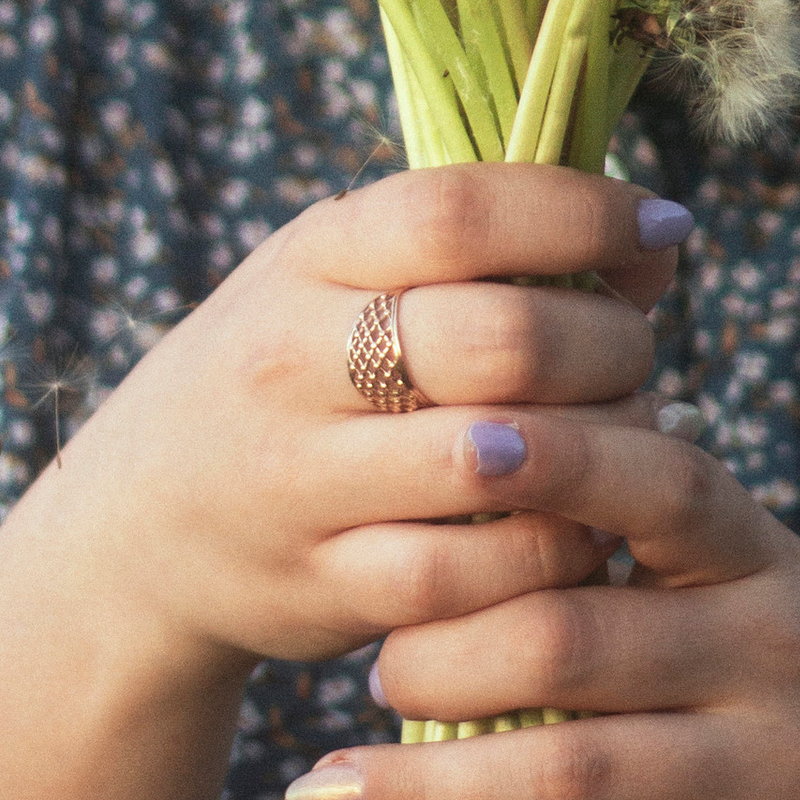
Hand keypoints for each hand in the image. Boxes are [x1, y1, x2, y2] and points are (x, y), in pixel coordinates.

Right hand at [4, 165, 692, 699]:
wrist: (135, 532)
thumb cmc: (289, 377)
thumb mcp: (339, 283)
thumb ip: (475, 255)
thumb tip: (652, 242)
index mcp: (308, 257)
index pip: (456, 212)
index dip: (581, 212)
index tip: (664, 228)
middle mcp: (292, 361)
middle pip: (497, 337)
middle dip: (607, 343)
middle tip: (638, 353)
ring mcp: (299, 481)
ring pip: (497, 462)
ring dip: (598, 452)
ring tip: (627, 440)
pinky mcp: (321, 587)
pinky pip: (473, 575)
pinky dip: (554, 552)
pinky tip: (581, 529)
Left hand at [281, 411, 799, 799]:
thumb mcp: (773, 594)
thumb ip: (651, 548)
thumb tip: (470, 475)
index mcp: (762, 557)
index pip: (656, 475)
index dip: (555, 452)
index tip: (448, 433)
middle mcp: (774, 649)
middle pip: (572, 634)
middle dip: (440, 652)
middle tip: (370, 670)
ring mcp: (779, 775)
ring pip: (574, 773)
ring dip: (430, 787)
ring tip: (327, 789)